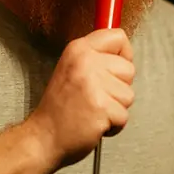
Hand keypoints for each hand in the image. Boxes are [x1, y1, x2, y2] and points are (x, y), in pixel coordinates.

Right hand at [28, 28, 135, 166]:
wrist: (44, 137)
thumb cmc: (60, 108)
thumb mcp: (72, 68)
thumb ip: (96, 57)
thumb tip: (123, 54)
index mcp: (78, 49)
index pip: (118, 37)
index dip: (123, 55)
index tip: (113, 70)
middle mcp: (85, 62)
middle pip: (129, 69)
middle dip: (119, 88)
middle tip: (96, 97)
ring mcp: (93, 85)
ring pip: (129, 95)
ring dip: (116, 108)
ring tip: (94, 110)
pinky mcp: (101, 108)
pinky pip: (124, 116)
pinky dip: (114, 125)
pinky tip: (95, 123)